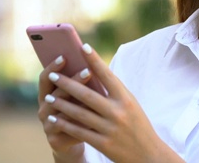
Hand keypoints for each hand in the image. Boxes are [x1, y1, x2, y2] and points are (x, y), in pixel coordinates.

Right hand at [37, 56, 88, 161]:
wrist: (75, 141)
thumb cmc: (79, 111)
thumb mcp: (78, 96)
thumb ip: (80, 83)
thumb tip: (92, 63)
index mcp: (47, 94)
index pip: (45, 77)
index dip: (52, 67)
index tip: (65, 56)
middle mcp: (43, 108)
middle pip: (56, 93)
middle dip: (72, 81)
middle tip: (88, 71)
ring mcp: (46, 125)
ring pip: (62, 112)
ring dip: (78, 102)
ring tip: (94, 94)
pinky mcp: (54, 140)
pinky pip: (68, 130)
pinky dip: (80, 123)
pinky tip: (94, 116)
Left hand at [46, 44, 183, 162]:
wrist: (149, 156)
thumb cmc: (138, 126)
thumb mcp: (131, 105)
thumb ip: (114, 93)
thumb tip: (92, 75)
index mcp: (126, 99)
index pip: (108, 75)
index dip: (95, 60)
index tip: (82, 47)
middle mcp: (118, 111)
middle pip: (87, 94)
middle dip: (67, 83)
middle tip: (52, 75)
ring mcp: (110, 128)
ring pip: (80, 113)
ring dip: (62, 104)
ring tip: (49, 97)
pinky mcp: (104, 144)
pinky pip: (80, 131)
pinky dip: (65, 124)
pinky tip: (54, 118)